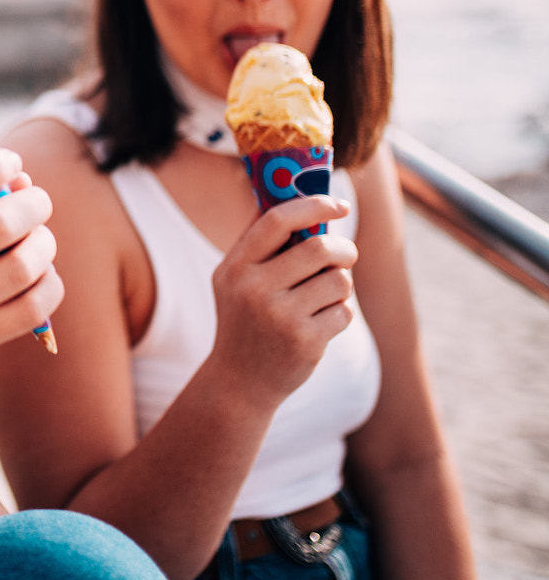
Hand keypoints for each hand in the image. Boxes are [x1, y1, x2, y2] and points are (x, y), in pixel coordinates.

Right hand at [208, 194, 356, 408]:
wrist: (238, 382)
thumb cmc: (243, 319)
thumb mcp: (233, 280)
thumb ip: (258, 243)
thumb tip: (294, 197)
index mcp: (235, 267)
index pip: (276, 221)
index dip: (312, 205)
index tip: (338, 204)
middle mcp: (254, 289)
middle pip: (320, 248)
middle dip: (343, 249)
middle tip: (345, 256)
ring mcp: (280, 316)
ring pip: (339, 280)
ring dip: (341, 285)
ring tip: (324, 297)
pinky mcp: (305, 341)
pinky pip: (344, 311)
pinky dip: (340, 313)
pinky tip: (320, 324)